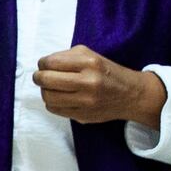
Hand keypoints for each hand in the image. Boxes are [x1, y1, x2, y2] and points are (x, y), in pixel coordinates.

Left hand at [36, 46, 161, 125]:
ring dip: (44, 91)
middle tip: (40, 77)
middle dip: (38, 77)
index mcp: (90, 63)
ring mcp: (86, 101)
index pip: (51, 62)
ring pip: (47, 96)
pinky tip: (60, 98)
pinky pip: (54, 109)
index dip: (42, 63)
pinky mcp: (82, 115)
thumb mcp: (91, 56)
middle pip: (46, 80)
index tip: (44, 65)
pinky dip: (52, 103)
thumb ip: (66, 56)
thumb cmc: (107, 72)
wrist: (132, 95)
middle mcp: (88, 82)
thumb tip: (43, 64)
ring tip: (51, 87)